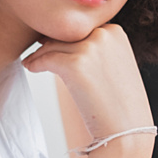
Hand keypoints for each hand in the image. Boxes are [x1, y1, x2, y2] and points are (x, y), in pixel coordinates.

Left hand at [22, 24, 151, 140]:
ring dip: (40, 54)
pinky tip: (30, 67)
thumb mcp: (117, 63)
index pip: (81, 28)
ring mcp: (89, 48)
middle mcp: (104, 34)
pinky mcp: (74, 64)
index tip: (53, 46)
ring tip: (32, 62)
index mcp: (115, 31)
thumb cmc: (121, 102)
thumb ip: (98, 47)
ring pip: (52, 45)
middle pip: (66, 33)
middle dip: (51, 44)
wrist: (126, 129)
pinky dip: (34, 63)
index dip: (66, 38)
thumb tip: (65, 39)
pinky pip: (45, 59)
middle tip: (38, 53)